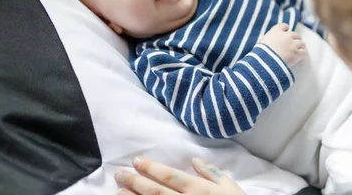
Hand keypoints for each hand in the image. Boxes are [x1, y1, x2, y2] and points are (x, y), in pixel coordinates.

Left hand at [115, 157, 244, 194]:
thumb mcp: (232, 188)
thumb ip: (213, 173)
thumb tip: (194, 160)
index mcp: (200, 190)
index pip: (170, 177)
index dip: (152, 168)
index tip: (137, 161)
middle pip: (156, 192)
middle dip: (135, 182)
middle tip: (119, 174)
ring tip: (118, 192)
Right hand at [259, 23, 306, 66]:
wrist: (266, 61)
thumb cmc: (260, 52)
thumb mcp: (261, 42)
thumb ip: (268, 40)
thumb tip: (270, 42)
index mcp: (276, 31)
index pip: (284, 26)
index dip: (285, 29)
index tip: (285, 32)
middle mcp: (286, 36)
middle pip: (294, 34)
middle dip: (294, 38)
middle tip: (293, 44)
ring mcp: (293, 44)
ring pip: (301, 43)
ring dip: (300, 46)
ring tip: (298, 50)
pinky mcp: (297, 53)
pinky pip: (304, 52)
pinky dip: (302, 54)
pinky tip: (300, 56)